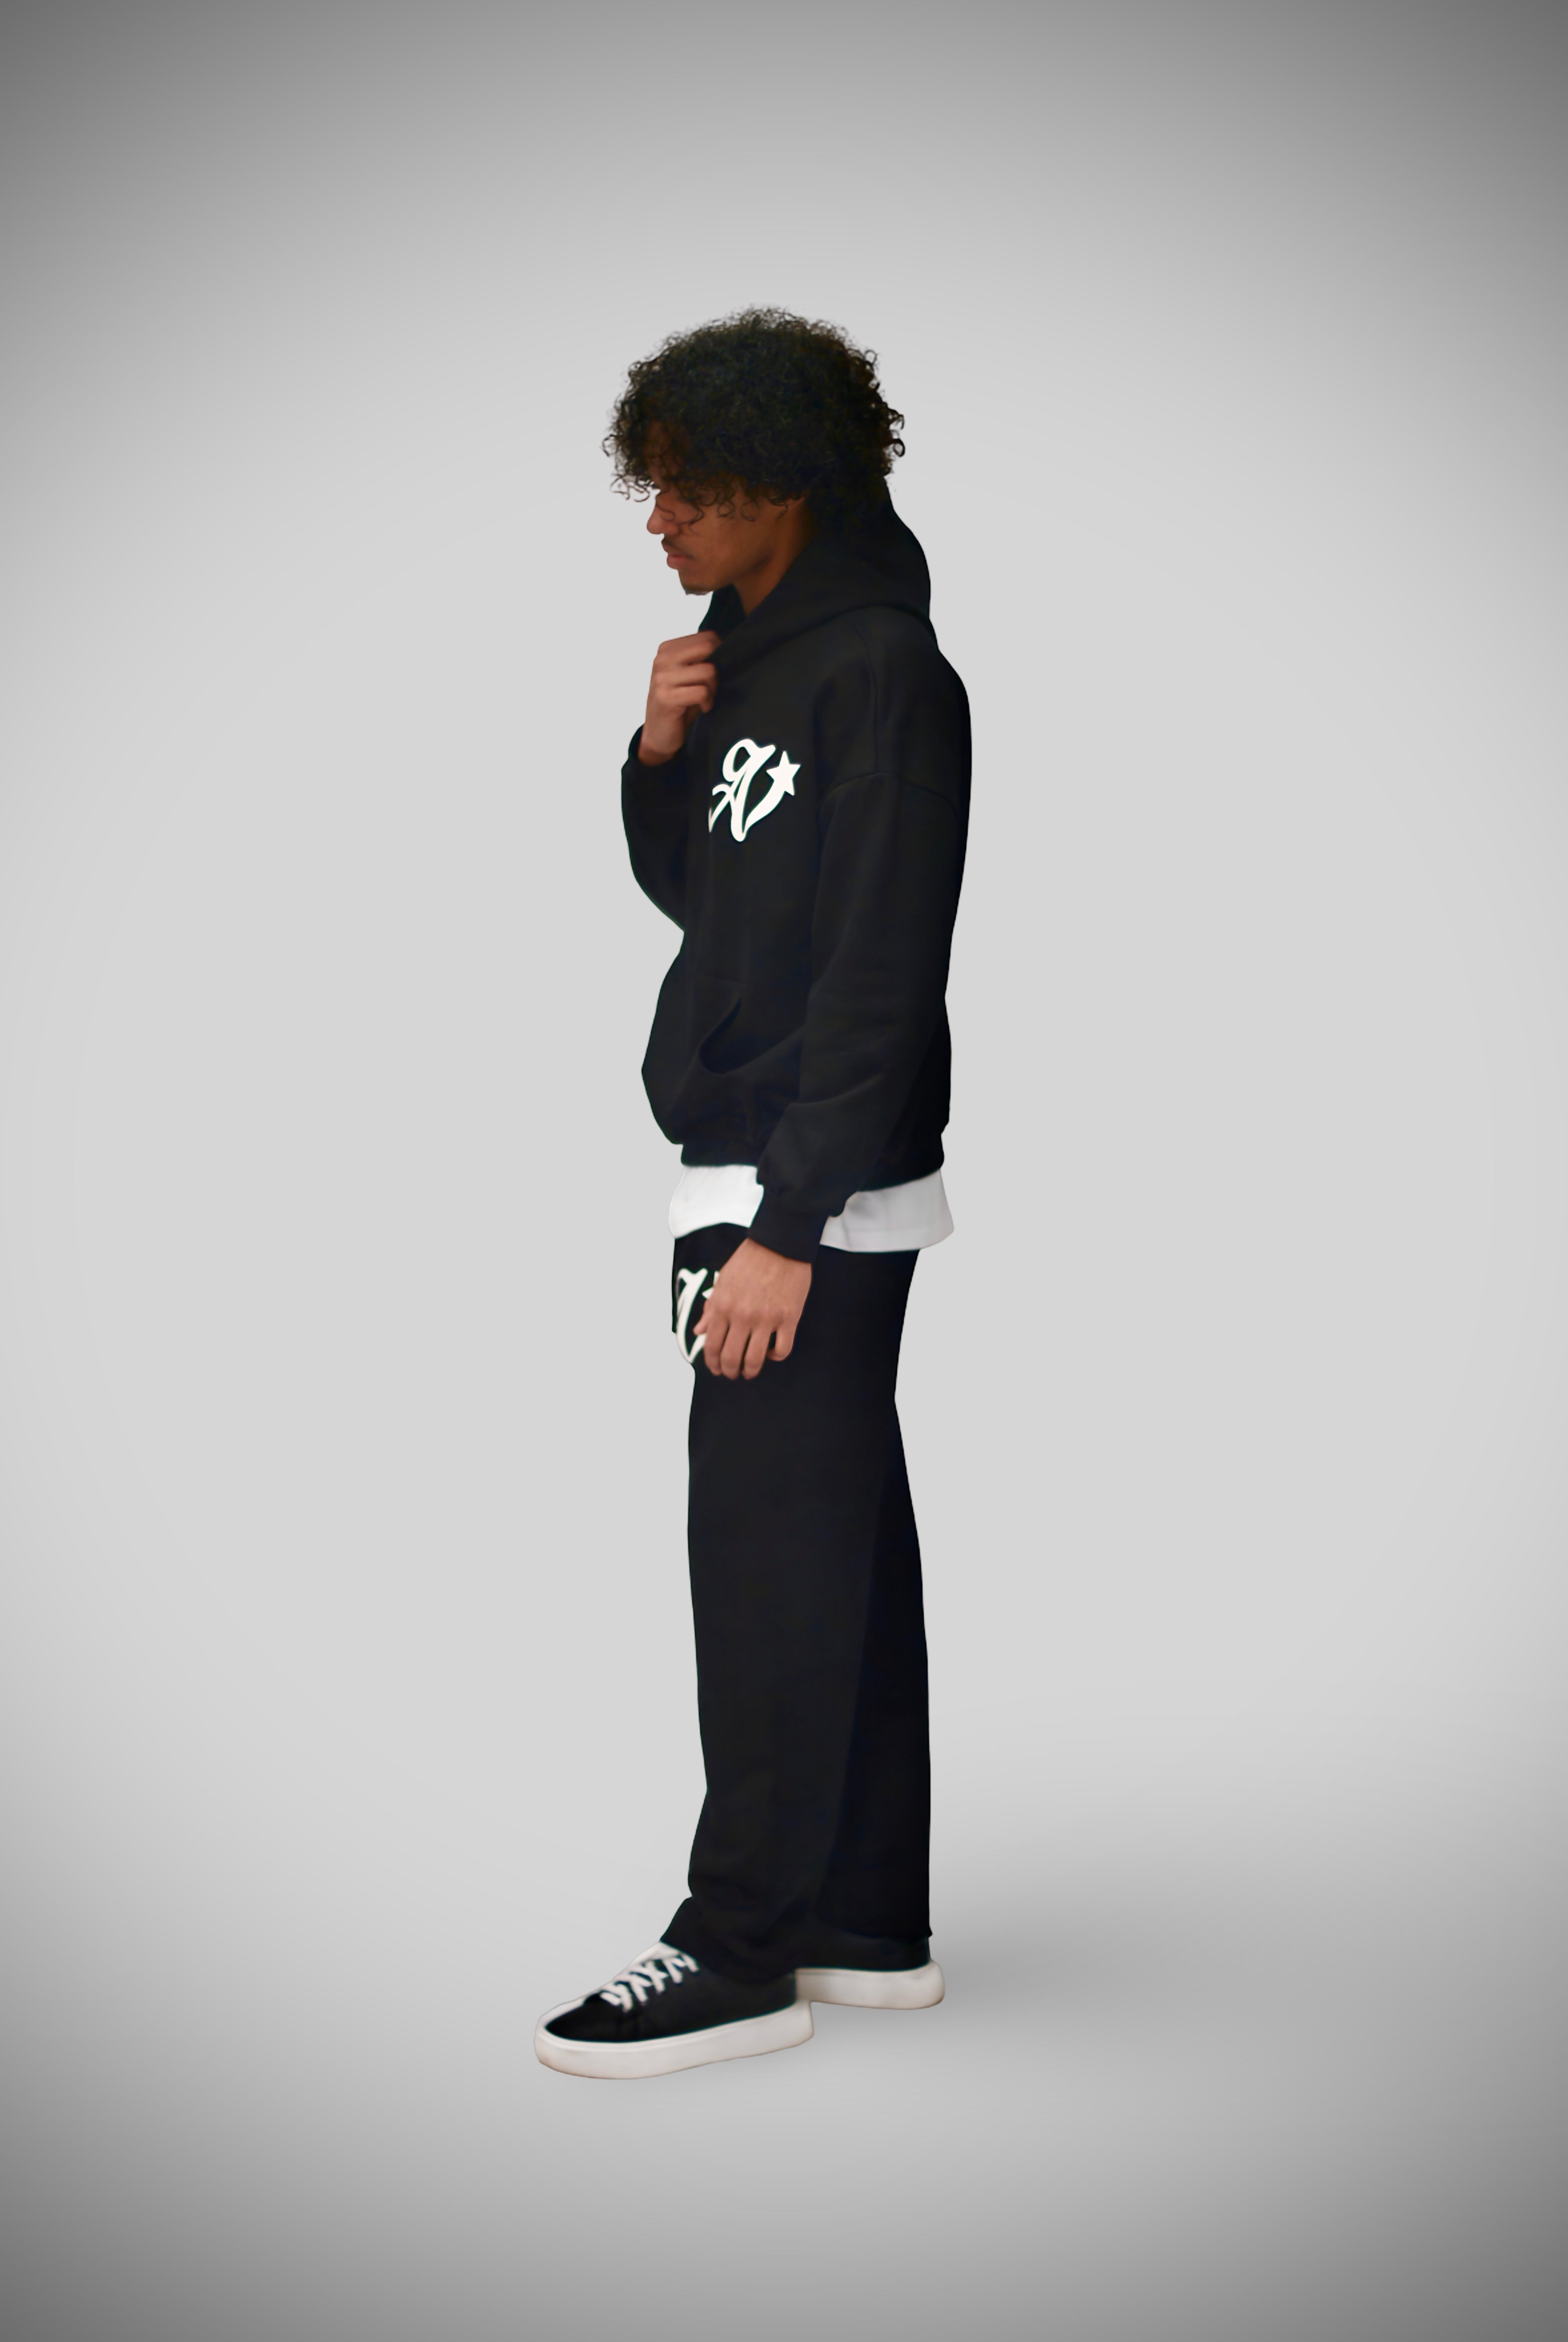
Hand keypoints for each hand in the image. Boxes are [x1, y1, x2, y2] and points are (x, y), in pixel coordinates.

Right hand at [638, 631, 718, 764]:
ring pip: (708, 671)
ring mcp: (662, 678)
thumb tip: (731, 648)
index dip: (720, 653)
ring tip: (705, 699)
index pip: (706, 637)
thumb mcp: (687, 675)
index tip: (716, 671)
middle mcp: (662, 660)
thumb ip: (701, 659)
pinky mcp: (666, 697)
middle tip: (712, 685)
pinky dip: (708, 702)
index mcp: (667, 649)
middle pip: (708, 648)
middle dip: (717, 668)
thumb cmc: (679, 703)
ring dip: (713, 689)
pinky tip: (702, 708)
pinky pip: (702, 692)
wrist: (659, 734)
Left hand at [692, 1238, 811, 1380]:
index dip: (712, 1363)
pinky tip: (772, 1353)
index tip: (715, 1369)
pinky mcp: (789, 1318)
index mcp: (723, 1307)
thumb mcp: (722, 1282)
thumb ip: (711, 1309)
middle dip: (730, 1371)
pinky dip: (776, 1357)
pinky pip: (782, 1349)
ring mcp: (766, 1319)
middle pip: (731, 1358)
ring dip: (751, 1370)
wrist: (779, 1244)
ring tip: (750, 1371)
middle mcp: (742, 1316)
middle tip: (733, 1374)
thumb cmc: (748, 1261)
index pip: (712, 1346)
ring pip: (755, 1359)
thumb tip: (699, 1331)